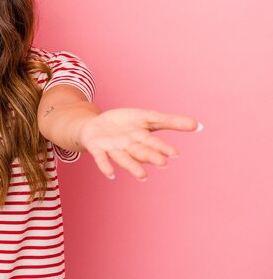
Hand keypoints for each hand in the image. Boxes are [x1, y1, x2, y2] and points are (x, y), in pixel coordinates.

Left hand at [78, 108, 200, 180]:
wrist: (96, 125)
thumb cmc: (125, 124)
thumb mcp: (148, 118)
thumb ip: (170, 122)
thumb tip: (198, 125)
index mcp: (142, 138)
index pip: (154, 143)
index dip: (163, 148)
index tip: (175, 154)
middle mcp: (129, 146)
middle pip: (141, 151)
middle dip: (151, 157)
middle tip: (162, 164)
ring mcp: (113, 148)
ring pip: (123, 158)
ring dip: (132, 166)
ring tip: (142, 175)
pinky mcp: (97, 148)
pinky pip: (101, 158)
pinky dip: (105, 166)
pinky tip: (110, 174)